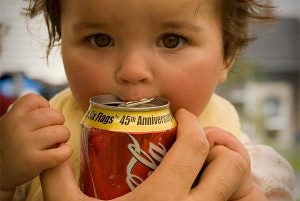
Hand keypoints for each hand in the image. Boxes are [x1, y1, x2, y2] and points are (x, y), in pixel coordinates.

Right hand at [0, 93, 71, 190]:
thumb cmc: (11, 145)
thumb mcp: (11, 124)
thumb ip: (27, 114)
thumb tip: (49, 107)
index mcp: (12, 116)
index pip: (35, 99)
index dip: (44, 106)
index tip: (42, 119)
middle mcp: (18, 128)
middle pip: (54, 115)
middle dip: (59, 123)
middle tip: (54, 132)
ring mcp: (26, 145)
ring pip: (62, 132)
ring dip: (64, 137)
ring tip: (57, 142)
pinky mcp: (35, 162)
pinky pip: (63, 151)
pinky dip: (66, 152)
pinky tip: (59, 154)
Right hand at [40, 109, 257, 200]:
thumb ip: (57, 177)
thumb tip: (57, 146)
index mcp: (162, 200)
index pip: (193, 145)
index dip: (190, 121)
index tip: (180, 115)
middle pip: (231, 164)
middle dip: (219, 144)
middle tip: (197, 140)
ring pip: (244, 190)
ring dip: (229, 170)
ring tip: (207, 165)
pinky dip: (233, 195)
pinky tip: (207, 190)